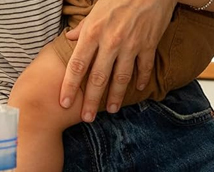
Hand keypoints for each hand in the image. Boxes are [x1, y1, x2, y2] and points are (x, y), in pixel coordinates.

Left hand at [59, 0, 176, 121]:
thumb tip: (69, 39)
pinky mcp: (149, 44)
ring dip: (115, 97)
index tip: (64, 103)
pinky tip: (137, 90)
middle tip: (86, 118)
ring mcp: (131, 45)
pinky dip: (141, 80)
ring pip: (121, 78)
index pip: (77, 66)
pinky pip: (144, 67)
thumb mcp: (95, 11)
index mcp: (92, 34)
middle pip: (98, 78)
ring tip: (110, 111)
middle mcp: (110, 43)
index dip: (70, 87)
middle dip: (91, 101)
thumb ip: (82, 28)